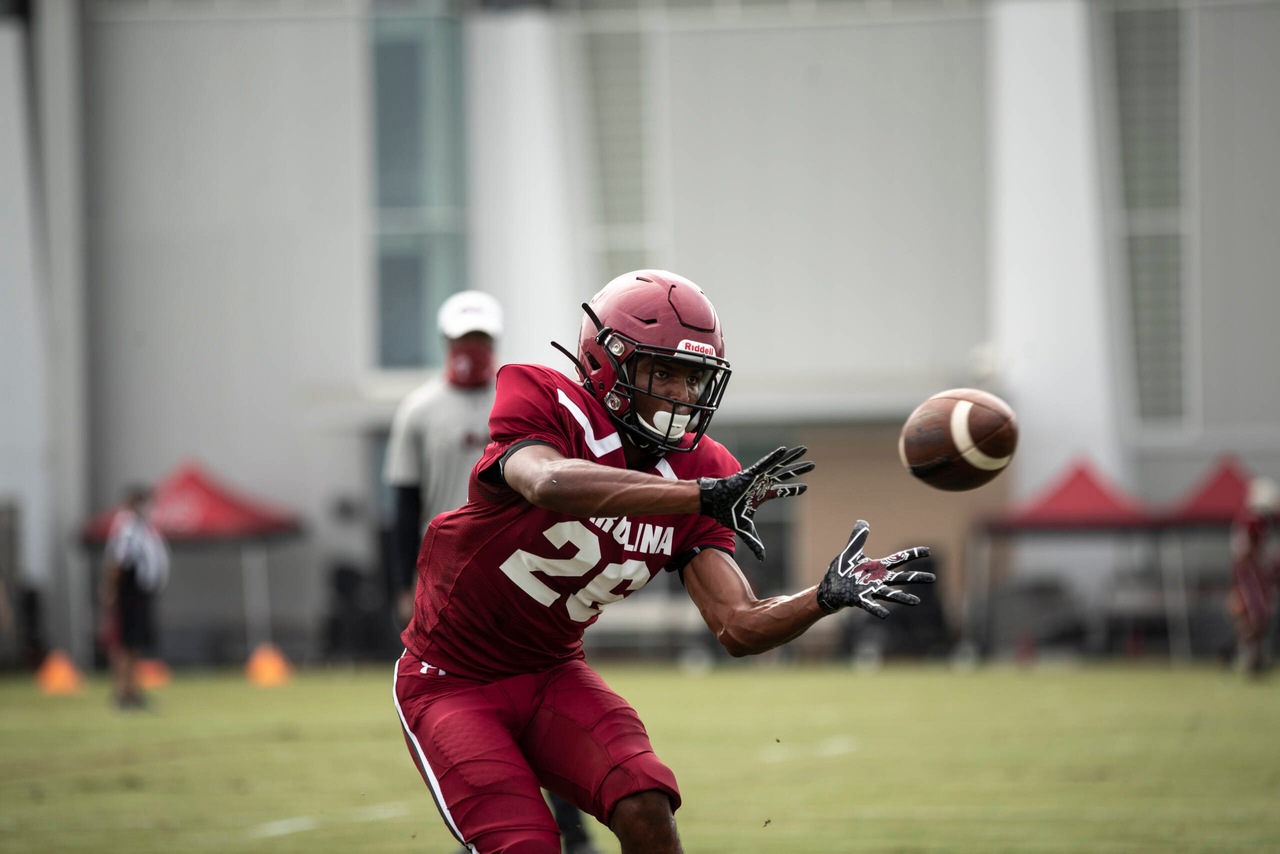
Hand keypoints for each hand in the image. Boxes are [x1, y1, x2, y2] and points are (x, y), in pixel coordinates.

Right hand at [699, 446, 813, 560]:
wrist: (712, 503)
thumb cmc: (726, 512)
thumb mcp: (745, 529)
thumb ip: (755, 542)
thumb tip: (762, 558)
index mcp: (762, 496)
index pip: (782, 492)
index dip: (793, 490)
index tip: (805, 488)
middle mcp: (762, 484)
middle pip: (784, 476)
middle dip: (798, 470)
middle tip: (813, 465)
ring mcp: (757, 478)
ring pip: (778, 466)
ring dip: (791, 458)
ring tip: (804, 450)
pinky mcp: (750, 474)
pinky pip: (765, 464)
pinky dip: (774, 457)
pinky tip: (784, 450)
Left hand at [816, 520, 932, 617]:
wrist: (830, 589)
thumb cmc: (842, 572)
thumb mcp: (850, 552)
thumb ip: (857, 539)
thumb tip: (862, 522)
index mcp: (877, 567)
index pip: (898, 559)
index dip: (912, 554)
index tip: (928, 551)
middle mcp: (878, 580)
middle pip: (901, 578)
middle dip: (916, 578)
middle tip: (933, 578)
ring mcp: (870, 590)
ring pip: (890, 594)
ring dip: (903, 597)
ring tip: (916, 601)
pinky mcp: (859, 600)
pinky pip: (870, 605)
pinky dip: (877, 610)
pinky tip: (886, 615)